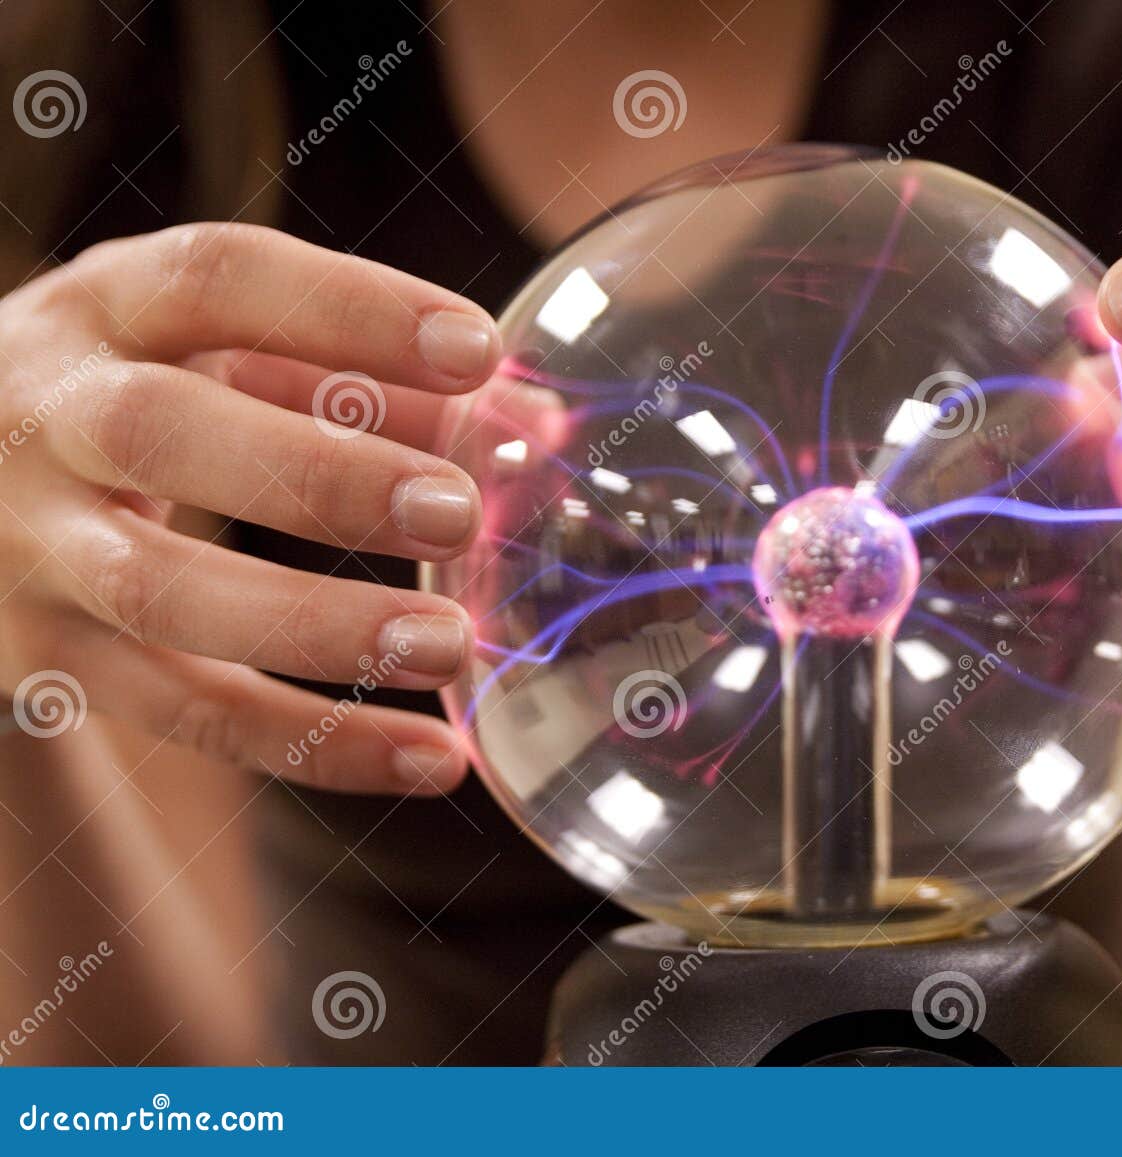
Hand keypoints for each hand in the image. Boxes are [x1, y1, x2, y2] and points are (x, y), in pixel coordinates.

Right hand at [0, 223, 501, 792]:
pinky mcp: (50, 660)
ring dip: (319, 626)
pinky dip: (320, 745)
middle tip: (458, 513)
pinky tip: (432, 758)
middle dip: (319, 477)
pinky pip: (187, 714)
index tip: (479, 350)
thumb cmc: (136, 393)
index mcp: (104, 307)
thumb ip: (363, 373)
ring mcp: (31, 547)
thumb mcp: (218, 349)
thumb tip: (531, 423)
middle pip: (163, 433)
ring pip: (161, 594)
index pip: (219, 280)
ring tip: (452, 647)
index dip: (351, 310)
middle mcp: (44, 417)